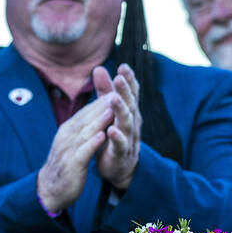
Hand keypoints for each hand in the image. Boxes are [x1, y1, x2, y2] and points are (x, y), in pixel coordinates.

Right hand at [37, 96, 112, 212]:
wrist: (50, 189)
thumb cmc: (65, 165)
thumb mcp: (71, 143)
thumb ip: (81, 128)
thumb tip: (92, 113)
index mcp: (68, 130)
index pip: (86, 112)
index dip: (101, 100)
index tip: (116, 89)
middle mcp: (66, 136)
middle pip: (86, 117)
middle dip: (102, 104)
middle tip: (118, 91)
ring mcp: (68, 150)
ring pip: (85, 131)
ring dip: (99, 120)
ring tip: (113, 109)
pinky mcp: (72, 164)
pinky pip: (83, 152)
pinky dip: (92, 143)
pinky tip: (101, 136)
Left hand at [93, 64, 141, 190]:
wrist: (119, 166)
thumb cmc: (114, 134)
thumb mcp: (109, 110)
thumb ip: (105, 91)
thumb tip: (99, 67)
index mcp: (129, 111)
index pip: (131, 93)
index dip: (128, 80)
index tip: (123, 66)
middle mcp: (132, 122)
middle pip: (129, 104)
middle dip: (125, 91)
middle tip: (119, 78)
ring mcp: (128, 138)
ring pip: (126, 122)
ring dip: (121, 110)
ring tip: (114, 99)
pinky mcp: (121, 153)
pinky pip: (120, 144)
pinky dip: (116, 137)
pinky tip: (111, 130)